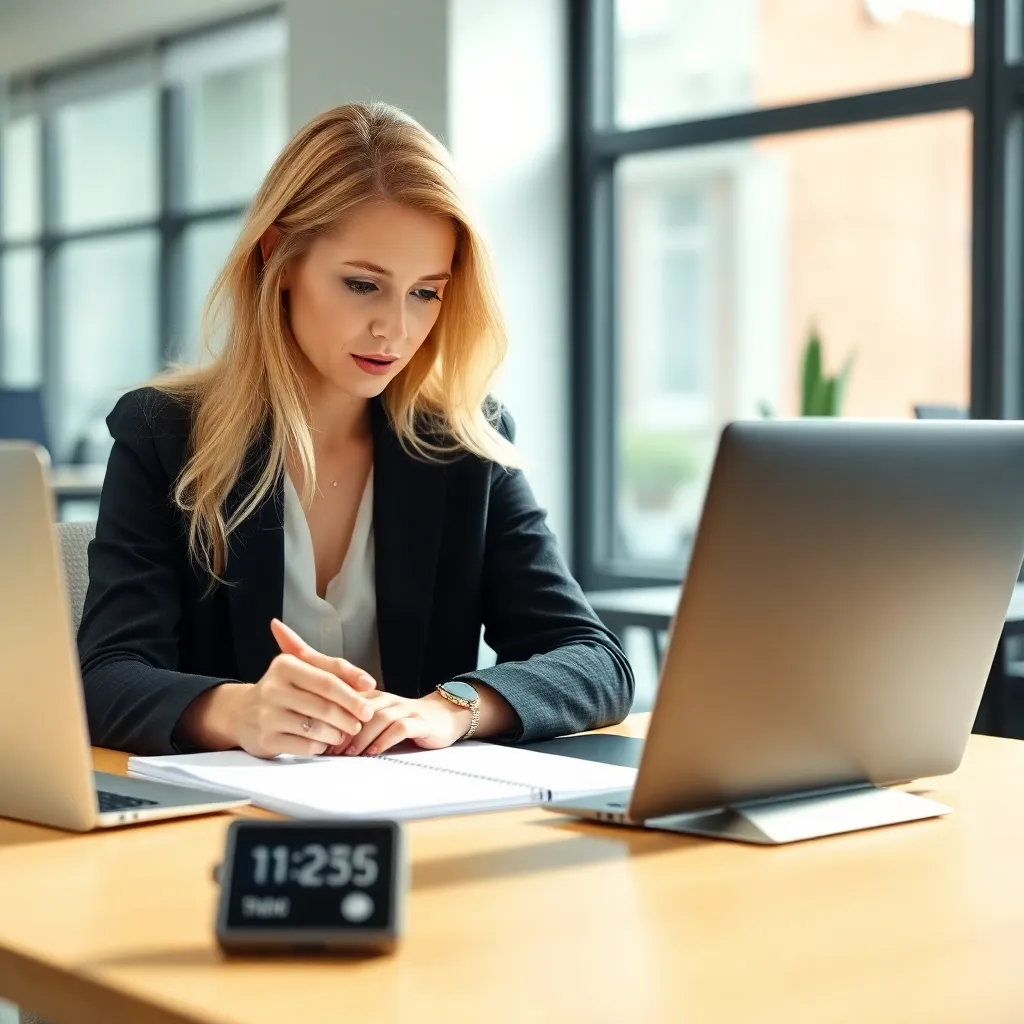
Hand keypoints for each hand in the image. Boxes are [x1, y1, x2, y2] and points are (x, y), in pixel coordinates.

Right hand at [230, 619, 377, 757]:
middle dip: (349, 715)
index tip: (372, 695)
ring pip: (317, 727)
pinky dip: (321, 746)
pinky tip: (323, 742)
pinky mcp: (266, 740)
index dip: (353, 690)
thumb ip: (336, 669)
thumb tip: (368, 683)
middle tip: (361, 721)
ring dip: (338, 733)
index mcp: (285, 665)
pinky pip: (306, 746)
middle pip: (325, 705)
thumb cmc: (283, 689)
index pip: (329, 679)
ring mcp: (268, 715)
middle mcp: (273, 688)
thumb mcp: (303, 669)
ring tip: (343, 732)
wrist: (241, 713)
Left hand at [330, 690, 471, 756]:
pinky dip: (385, 740)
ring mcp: (406, 709)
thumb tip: (327, 741)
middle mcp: (389, 700)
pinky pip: (401, 728)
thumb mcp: (380, 718)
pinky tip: (375, 752)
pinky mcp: (421, 722)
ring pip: (380, 718)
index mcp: (375, 697)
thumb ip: (358, 724)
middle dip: (344, 730)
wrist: (444, 716)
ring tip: (350, 753)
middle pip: (362, 709)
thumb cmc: (407, 721)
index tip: (320, 737)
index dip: (333, 718)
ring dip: (363, 737)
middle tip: (331, 749)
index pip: (349, 702)